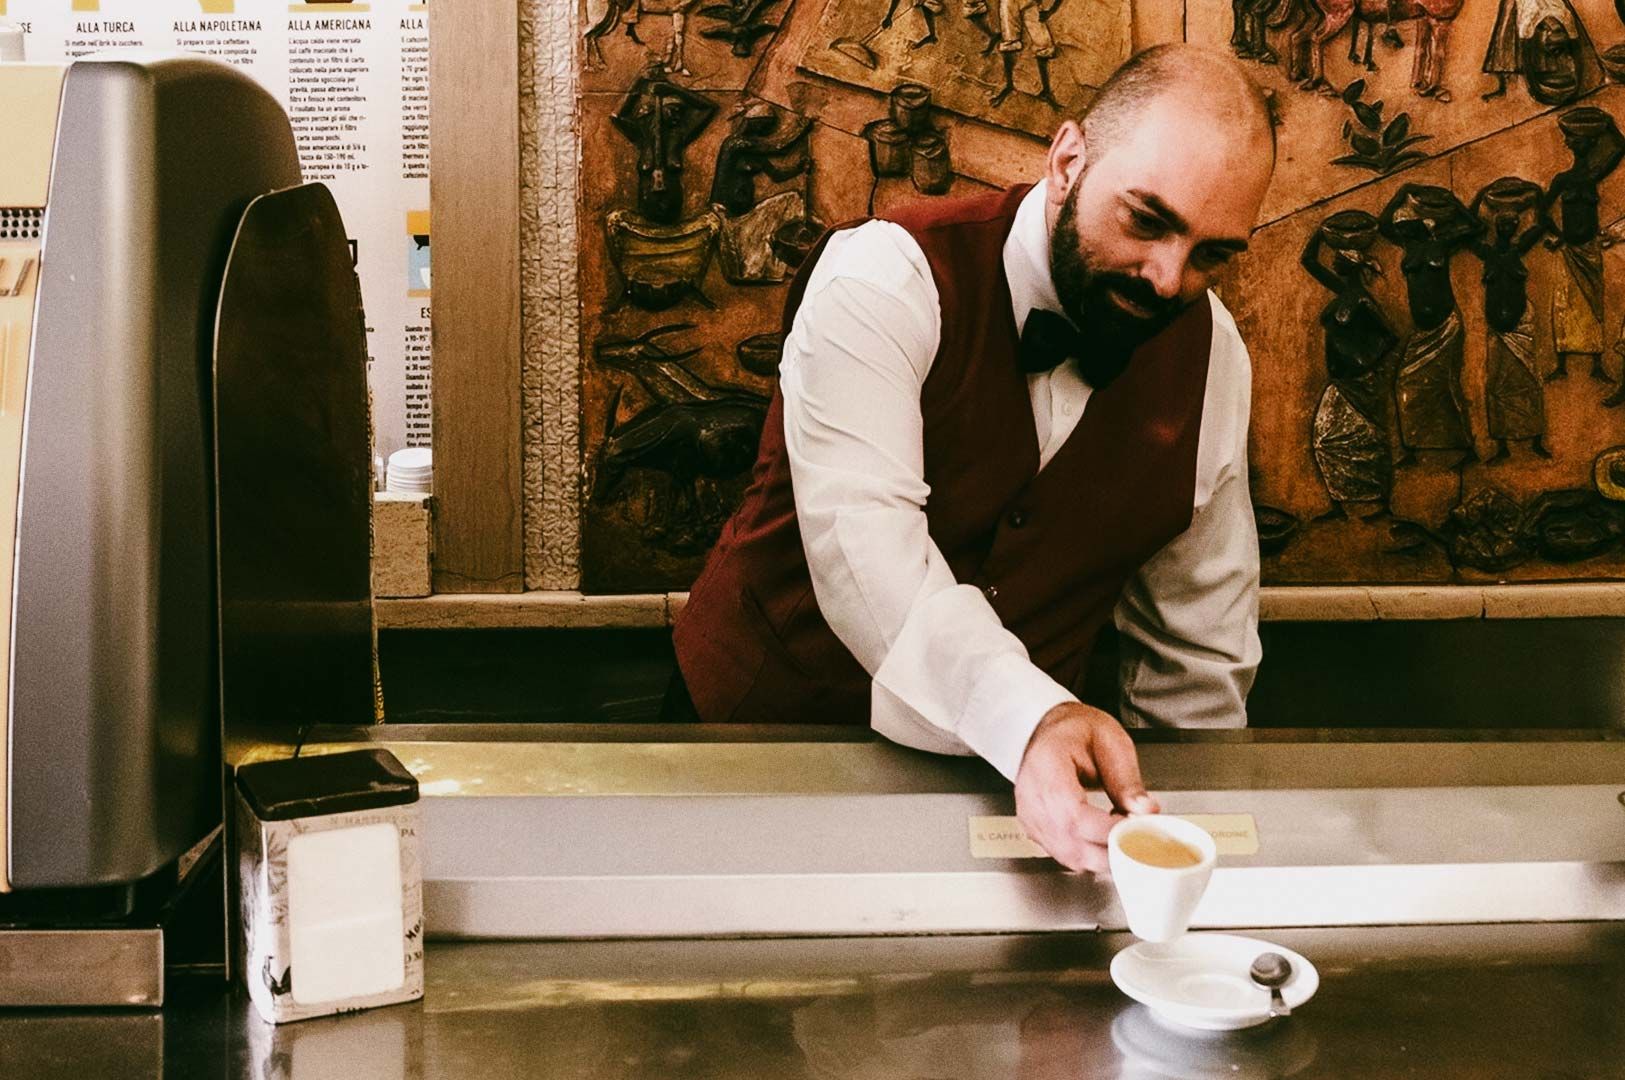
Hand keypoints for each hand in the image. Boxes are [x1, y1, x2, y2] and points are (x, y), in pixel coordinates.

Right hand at [1014, 701, 1158, 871]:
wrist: (1048, 728)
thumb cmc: (1075, 730)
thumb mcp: (1110, 742)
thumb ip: (1126, 780)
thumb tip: (1145, 811)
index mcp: (1048, 766)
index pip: (1074, 814)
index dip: (1108, 831)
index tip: (1138, 832)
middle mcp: (1032, 795)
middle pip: (1070, 842)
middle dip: (1111, 850)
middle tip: (1140, 838)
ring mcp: (1030, 815)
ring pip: (1068, 856)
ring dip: (1102, 855)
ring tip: (1122, 833)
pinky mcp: (1034, 828)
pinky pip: (1064, 855)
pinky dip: (1089, 855)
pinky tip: (1105, 838)